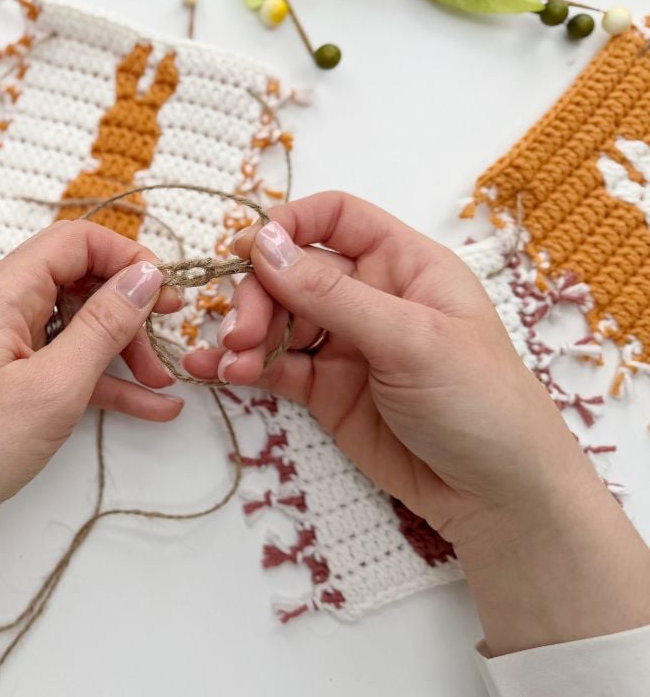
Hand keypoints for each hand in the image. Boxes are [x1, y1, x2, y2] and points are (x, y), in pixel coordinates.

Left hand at [0, 220, 181, 629]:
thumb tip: (147, 275)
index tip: (167, 294)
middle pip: (79, 282)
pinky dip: (100, 380)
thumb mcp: (54, 386)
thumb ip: (104, 326)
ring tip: (162, 387)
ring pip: (74, 326)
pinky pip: (61, 362)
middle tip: (167, 349)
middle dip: (129, 314)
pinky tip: (147, 406)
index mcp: (3, 290)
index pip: (77, 241)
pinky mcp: (2, 377)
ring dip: (121, 351)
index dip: (129, 257)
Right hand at [183, 191, 649, 654]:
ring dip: (244, 334)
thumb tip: (261, 243)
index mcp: (404, 264)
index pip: (335, 218)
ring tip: (229, 363)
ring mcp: (345, 344)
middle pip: (292, 270)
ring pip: (276, 319)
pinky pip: (274, 367)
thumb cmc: (479, 402)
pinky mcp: (326, 391)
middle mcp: (370, 295)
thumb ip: (331, 293)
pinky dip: (243, 366)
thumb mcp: (411, 340)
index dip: (288, 225)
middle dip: (258, 294)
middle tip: (241, 333)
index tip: (247, 251)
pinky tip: (215, 372)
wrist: (498, 497)